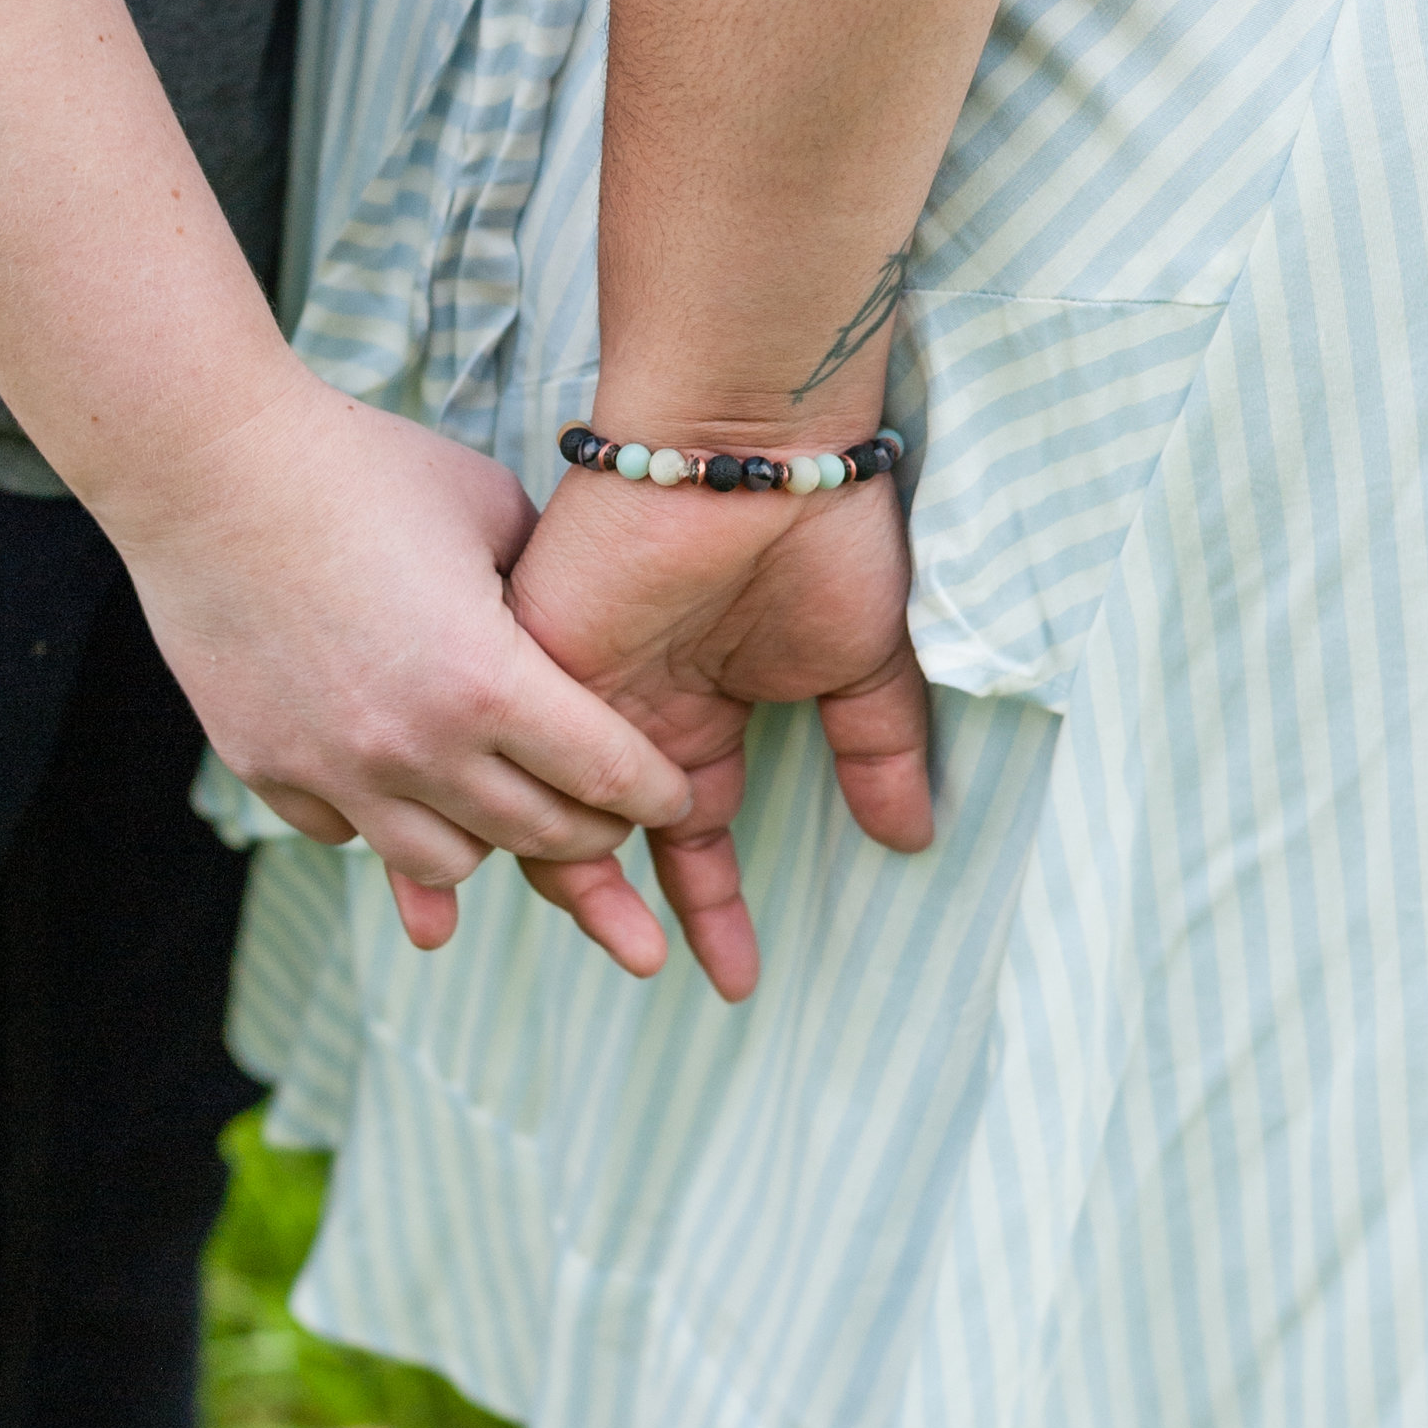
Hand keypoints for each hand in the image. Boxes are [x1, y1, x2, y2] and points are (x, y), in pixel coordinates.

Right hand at [106, 364, 696, 962]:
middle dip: (593, 830)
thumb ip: (546, 587)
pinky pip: (351, 835)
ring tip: (504, 805)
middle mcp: (415, 748)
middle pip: (539, 835)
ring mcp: (335, 770)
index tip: (675, 795)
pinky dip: (388, 818)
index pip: (607, 775)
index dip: (656, 792)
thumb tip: (580, 632)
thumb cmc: (360, 467)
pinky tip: (401, 778)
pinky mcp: (268, 769)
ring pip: (447, 865)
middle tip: (609, 814)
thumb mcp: (488, 509)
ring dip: (490, 839)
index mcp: (489, 681)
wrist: (208, 467)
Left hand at [503, 465, 933, 1001]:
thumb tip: (912, 840)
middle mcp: (631, 708)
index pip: (691, 832)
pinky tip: (573, 875)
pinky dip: (534, 819)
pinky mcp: (533, 661)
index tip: (737, 981)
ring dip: (586, 890)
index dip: (714, 906)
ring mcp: (577, 687)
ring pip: (551, 812)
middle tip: (658, 978)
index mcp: (701, 709)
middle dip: (631, 916)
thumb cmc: (820, 533)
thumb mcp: (864, 663)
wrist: (754, 447)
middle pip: (607, 838)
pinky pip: (515, 760)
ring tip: (633, 955)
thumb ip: (877, 752)